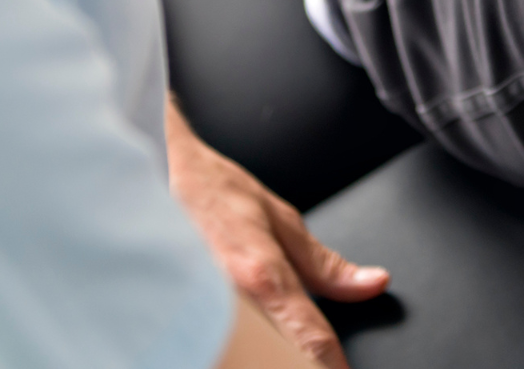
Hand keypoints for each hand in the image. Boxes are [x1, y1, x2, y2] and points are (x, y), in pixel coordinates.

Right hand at [164, 99, 385, 368]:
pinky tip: (240, 347)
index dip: (333, 367)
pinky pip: (215, 342)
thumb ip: (325, 265)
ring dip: (265, 354)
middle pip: (276, 357)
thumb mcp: (281, 220)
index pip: (311, 340)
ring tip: (276, 349)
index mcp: (262, 275)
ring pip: (244, 353)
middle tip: (312, 357)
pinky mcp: (178, 317)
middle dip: (298, 360)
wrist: (152, 175)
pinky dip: (232, 347)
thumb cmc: (212, 193)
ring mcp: (200, 312)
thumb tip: (371, 284)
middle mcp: (229, 301)